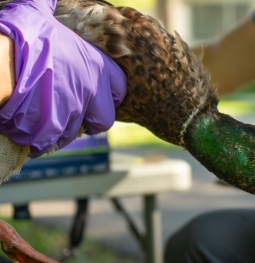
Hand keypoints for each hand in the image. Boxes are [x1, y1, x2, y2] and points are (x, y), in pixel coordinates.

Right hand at [0, 0, 126, 157]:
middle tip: (78, 115)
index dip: (113, 95)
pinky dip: (42, 138)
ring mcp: (71, 115)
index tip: (103, 97)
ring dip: (64, 127)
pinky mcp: (50, 132)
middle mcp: (89, 94)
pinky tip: (30, 125)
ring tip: (46, 114)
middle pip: (105, 120)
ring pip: (76, 132)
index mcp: (95, 68)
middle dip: (94, 120)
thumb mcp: (37, 11)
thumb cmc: (19, 36)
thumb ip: (50, 5)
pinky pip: (51, 142)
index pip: (120, 90)